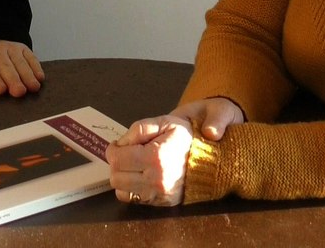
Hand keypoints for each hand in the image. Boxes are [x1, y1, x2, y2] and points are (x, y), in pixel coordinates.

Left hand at [0, 40, 44, 96]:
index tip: (0, 90)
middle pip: (5, 66)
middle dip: (13, 79)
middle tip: (19, 92)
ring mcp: (8, 47)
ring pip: (19, 61)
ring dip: (27, 75)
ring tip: (33, 87)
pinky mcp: (20, 47)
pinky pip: (30, 56)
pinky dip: (36, 67)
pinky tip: (39, 78)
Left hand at [106, 98, 242, 206]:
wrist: (212, 158)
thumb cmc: (186, 136)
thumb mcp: (165, 121)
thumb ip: (139, 128)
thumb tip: (120, 143)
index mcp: (155, 157)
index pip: (117, 158)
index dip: (112, 149)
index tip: (118, 144)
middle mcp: (156, 179)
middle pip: (116, 176)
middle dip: (116, 163)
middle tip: (124, 153)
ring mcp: (159, 194)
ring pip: (121, 191)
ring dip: (121, 176)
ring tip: (132, 165)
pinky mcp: (161, 202)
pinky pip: (133, 200)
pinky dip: (130, 188)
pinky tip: (139, 176)